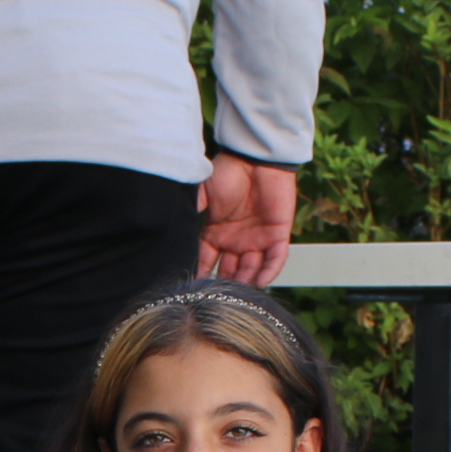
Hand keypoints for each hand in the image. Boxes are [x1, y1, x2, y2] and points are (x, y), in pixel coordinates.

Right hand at [197, 152, 295, 286]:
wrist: (256, 158)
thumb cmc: (228, 171)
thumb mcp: (203, 193)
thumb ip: (192, 212)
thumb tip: (173, 231)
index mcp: (216, 232)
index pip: (207, 260)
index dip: (202, 273)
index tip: (195, 286)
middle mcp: (236, 240)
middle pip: (230, 270)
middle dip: (225, 282)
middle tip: (219, 293)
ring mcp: (257, 238)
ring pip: (252, 268)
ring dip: (246, 281)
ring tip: (239, 290)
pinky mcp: (278, 234)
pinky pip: (275, 259)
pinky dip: (269, 272)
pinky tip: (259, 281)